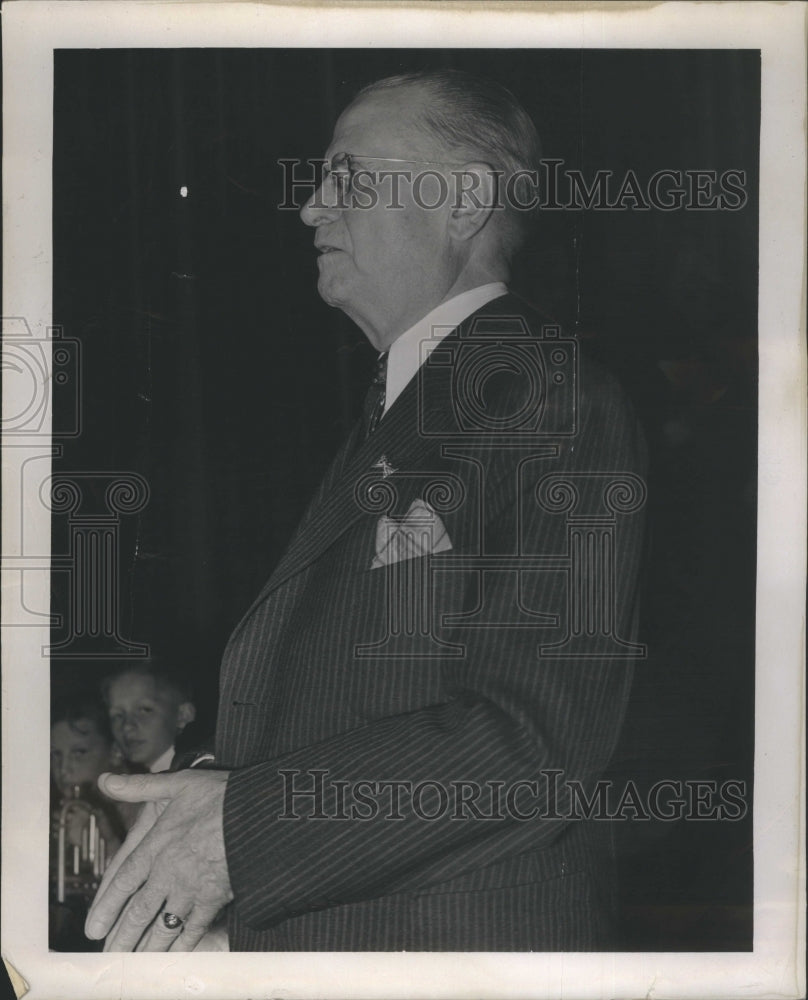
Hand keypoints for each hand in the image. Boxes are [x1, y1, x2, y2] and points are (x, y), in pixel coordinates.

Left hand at [84, 769, 232, 951]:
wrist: (258, 815)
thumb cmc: (219, 796)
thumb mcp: (177, 783)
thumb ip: (140, 787)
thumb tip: (107, 781)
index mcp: (156, 845)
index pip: (123, 881)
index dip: (106, 906)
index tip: (94, 928)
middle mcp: (168, 872)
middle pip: (138, 912)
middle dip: (122, 936)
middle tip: (110, 954)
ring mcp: (191, 889)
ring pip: (162, 925)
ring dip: (146, 946)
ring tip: (134, 960)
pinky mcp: (214, 898)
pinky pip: (193, 928)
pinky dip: (181, 944)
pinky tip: (174, 954)